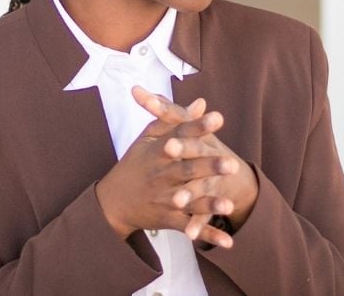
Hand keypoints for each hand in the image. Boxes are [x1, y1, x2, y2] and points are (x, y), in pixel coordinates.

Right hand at [95, 88, 240, 247]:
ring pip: (190, 202)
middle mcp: (162, 176)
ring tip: (230, 205)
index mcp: (158, 153)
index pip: (180, 136)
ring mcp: (165, 199)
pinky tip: (228, 241)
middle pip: (187, 170)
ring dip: (210, 204)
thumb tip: (201, 103)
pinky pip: (190, 227)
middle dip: (208, 167)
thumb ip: (174, 119)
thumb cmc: (134, 164)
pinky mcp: (168, 219)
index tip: (217, 117)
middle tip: (232, 164)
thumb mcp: (148, 138)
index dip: (198, 127)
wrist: (112, 202)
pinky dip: (208, 234)